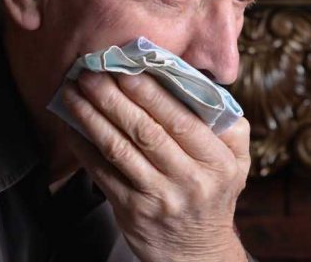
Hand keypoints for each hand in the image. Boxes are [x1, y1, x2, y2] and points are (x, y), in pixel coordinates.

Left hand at [60, 71, 250, 261]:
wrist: (197, 252)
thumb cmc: (214, 192)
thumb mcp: (237, 161)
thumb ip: (228, 124)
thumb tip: (194, 83)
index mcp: (219, 161)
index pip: (182, 120)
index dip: (151, 93)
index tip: (128, 67)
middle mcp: (191, 180)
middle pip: (147, 131)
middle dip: (115, 97)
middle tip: (92, 71)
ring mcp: (159, 197)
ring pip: (120, 149)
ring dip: (93, 116)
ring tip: (75, 92)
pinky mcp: (132, 211)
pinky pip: (103, 172)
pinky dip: (84, 146)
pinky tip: (73, 125)